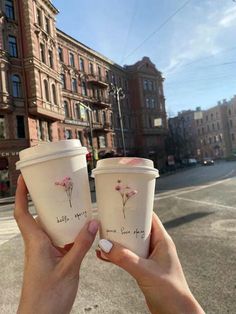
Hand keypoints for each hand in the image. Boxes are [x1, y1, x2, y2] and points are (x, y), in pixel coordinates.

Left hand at [14, 175, 98, 313]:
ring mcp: (43, 252)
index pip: (23, 213)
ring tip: (76, 208)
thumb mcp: (69, 268)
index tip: (25, 179)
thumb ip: (82, 244)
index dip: (22, 194)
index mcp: (35, 243)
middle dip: (48, 202)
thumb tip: (92, 222)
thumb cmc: (47, 298)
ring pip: (50, 228)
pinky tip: (81, 233)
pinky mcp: (50, 259)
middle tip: (61, 189)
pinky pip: (58, 240)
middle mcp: (37, 244)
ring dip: (60, 218)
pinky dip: (68, 233)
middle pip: (39, 216)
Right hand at [97, 213, 204, 313]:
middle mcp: (156, 246)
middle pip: (137, 229)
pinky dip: (118, 255)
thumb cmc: (170, 292)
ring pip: (131, 243)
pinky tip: (105, 256)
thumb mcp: (144, 271)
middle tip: (108, 220)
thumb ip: (124, 258)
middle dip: (123, 225)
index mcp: (162, 240)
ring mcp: (150, 257)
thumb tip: (105, 245)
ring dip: (118, 241)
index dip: (136, 210)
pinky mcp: (144, 268)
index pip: (149, 217)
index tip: (122, 205)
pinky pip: (129, 256)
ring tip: (103, 237)